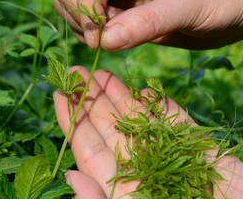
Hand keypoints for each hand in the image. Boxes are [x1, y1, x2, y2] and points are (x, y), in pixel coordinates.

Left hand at [53, 66, 242, 197]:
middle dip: (91, 98)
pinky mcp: (195, 148)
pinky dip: (160, 105)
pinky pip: (174, 121)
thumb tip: (70, 178)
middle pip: (108, 125)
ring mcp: (166, 154)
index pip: (88, 146)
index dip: (72, 119)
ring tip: (102, 72)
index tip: (59, 93)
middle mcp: (138, 165)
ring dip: (119, 95)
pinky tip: (145, 89)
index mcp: (120, 184)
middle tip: (76, 71)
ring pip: (136, 118)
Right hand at [54, 0, 242, 50]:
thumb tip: (103, 41)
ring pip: (72, 2)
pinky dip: (92, 33)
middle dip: (80, 15)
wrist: (234, 9)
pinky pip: (87, 19)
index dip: (86, 7)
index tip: (98, 39)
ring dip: (83, 25)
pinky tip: (116, 39)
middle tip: (105, 38)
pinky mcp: (116, 8)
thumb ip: (146, 23)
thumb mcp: (187, 7)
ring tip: (114, 37)